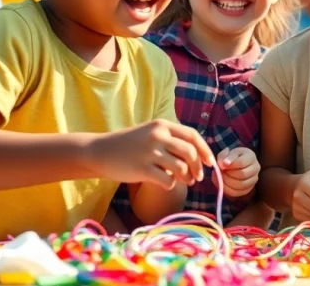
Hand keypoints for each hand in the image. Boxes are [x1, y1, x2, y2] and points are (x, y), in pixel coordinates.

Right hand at [91, 120, 213, 188]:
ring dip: (187, 178)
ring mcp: (149, 152)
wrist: (100, 151)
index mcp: (162, 125)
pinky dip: (171, 184)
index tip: (209, 163)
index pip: (193, 136)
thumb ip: (171, 139)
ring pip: (181, 168)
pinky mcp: (142, 169)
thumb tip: (199, 154)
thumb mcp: (151, 133)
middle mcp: (158, 136)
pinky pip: (167, 180)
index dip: (205, 151)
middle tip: (197, 177)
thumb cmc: (129, 144)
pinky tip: (167, 184)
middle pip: (190, 153)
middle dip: (198, 167)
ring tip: (186, 181)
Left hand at [216, 147, 259, 197]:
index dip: (229, 165)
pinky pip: (238, 193)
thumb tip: (224, 164)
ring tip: (220, 177)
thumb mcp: (226, 153)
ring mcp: (253, 179)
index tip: (221, 165)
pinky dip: (227, 190)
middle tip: (219, 172)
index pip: (241, 163)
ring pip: (241, 185)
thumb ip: (224, 156)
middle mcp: (256, 168)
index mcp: (251, 156)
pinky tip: (221, 184)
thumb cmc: (231, 157)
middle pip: (242, 175)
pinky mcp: (248, 189)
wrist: (236, 164)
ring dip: (227, 182)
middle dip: (228, 174)